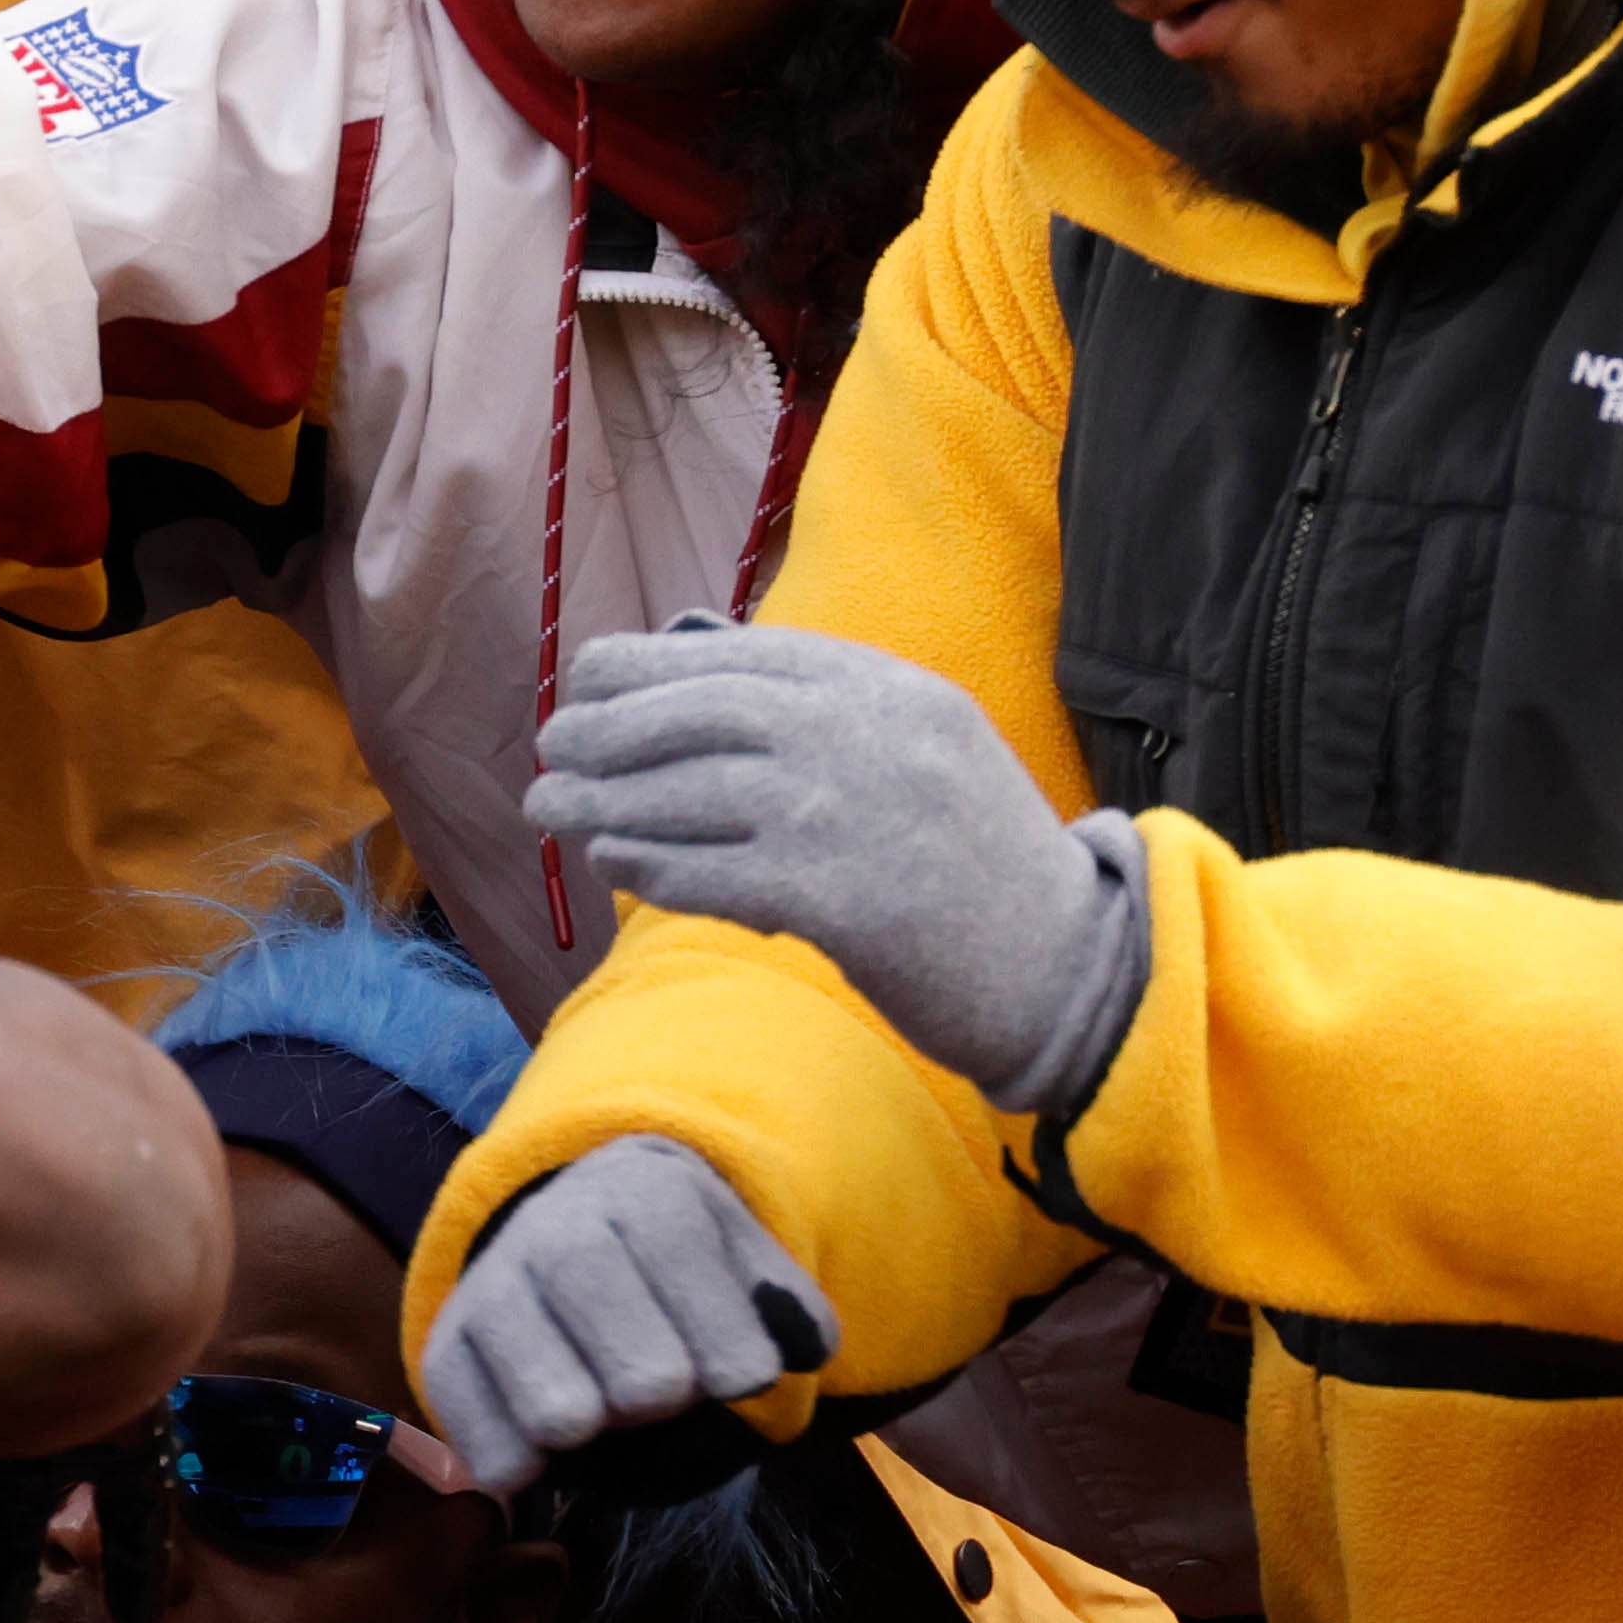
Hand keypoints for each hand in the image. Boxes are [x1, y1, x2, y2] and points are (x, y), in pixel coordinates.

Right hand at [412, 1135, 830, 1496]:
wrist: (562, 1212)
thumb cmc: (668, 1254)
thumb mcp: (739, 1254)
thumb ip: (788, 1303)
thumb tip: (804, 1348)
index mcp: (644, 1196)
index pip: (718, 1331)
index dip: (737, 1363)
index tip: (738, 1368)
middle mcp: (555, 1230)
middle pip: (647, 1384)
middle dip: (670, 1398)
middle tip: (661, 1381)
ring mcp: (490, 1288)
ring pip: (564, 1417)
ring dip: (602, 1432)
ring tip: (603, 1401)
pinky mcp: (442, 1347)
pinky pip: (489, 1447)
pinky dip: (528, 1466)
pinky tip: (548, 1442)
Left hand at [524, 620, 1147, 1110]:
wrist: (1070, 967)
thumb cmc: (979, 865)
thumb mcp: (924, 750)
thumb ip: (831, 712)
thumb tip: (696, 684)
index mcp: (892, 688)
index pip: (747, 655)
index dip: (654, 662)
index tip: (591, 673)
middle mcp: (870, 734)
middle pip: (704, 711)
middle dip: (611, 724)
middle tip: (552, 742)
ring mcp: (852, 814)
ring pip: (693, 790)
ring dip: (606, 798)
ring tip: (553, 807)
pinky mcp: (839, 899)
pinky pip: (712, 872)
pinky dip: (652, 865)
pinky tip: (614, 862)